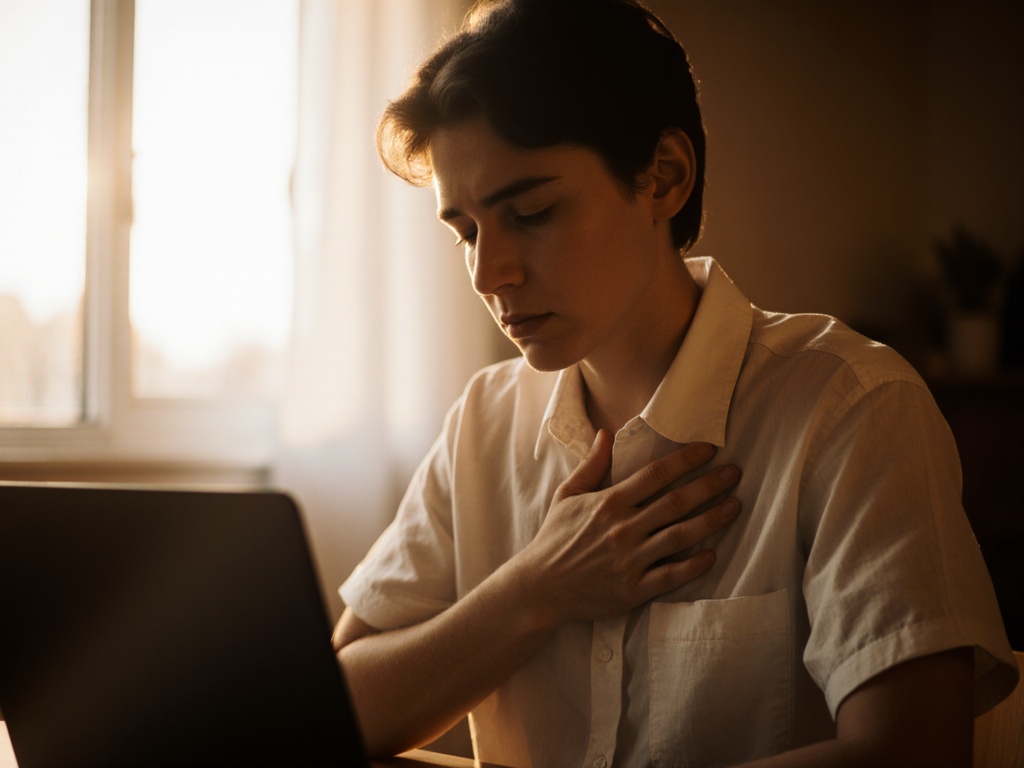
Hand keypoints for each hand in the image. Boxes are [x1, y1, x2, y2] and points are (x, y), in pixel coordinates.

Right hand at [515, 429, 740, 626]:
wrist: (539, 588)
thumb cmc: (554, 539)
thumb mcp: (567, 496)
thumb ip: (591, 465)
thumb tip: (606, 432)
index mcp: (609, 503)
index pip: (656, 474)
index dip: (686, 460)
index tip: (709, 450)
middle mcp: (623, 528)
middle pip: (676, 502)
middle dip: (710, 485)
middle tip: (734, 473)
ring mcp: (630, 560)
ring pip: (681, 536)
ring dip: (712, 519)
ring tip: (735, 506)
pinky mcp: (633, 589)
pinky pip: (671, 575)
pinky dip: (694, 565)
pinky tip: (713, 553)